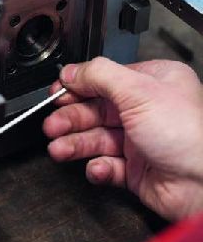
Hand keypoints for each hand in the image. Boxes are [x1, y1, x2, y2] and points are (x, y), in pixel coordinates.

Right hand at [43, 58, 202, 221]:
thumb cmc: (189, 135)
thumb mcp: (138, 91)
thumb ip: (99, 75)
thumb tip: (71, 71)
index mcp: (152, 83)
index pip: (104, 80)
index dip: (77, 88)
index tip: (56, 93)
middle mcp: (147, 110)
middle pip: (96, 110)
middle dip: (70, 117)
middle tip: (52, 125)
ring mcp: (142, 141)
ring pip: (97, 138)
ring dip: (75, 143)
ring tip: (59, 148)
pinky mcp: (138, 171)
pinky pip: (108, 166)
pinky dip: (97, 167)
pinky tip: (96, 167)